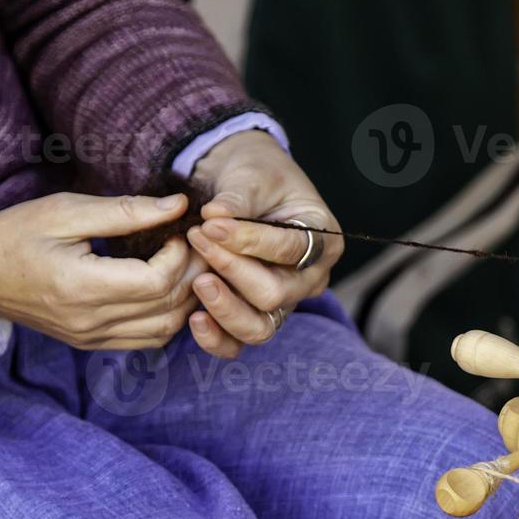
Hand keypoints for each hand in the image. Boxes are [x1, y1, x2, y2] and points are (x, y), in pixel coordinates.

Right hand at [0, 191, 205, 349]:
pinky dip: (167, 316)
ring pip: (165, 330)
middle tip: (197, 244)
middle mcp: (89, 322)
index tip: (179, 228)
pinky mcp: (91, 344)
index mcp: (81, 287)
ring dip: (186, 299)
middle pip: (169, 307)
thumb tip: (179, 204)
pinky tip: (166, 287)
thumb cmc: (14, 232)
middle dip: (193, 274)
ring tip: (185, 264)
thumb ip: (125, 211)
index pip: (157, 281)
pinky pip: (147, 340)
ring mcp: (91, 339)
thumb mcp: (66, 211)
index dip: (180, 254)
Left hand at [184, 129, 344, 357]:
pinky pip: (238, 342)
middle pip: (276, 294)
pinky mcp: (254, 316)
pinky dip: (216, 337)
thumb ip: (237, 198)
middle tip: (198, 240)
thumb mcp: (252, 175)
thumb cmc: (256, 175)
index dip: (249, 240)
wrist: (243, 185)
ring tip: (197, 281)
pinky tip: (194, 318)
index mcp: (323, 240)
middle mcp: (309, 279)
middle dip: (233, 270)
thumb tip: (214, 216)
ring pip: (260, 327)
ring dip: (225, 307)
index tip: (210, 224)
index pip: (292, 250)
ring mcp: (283, 303)